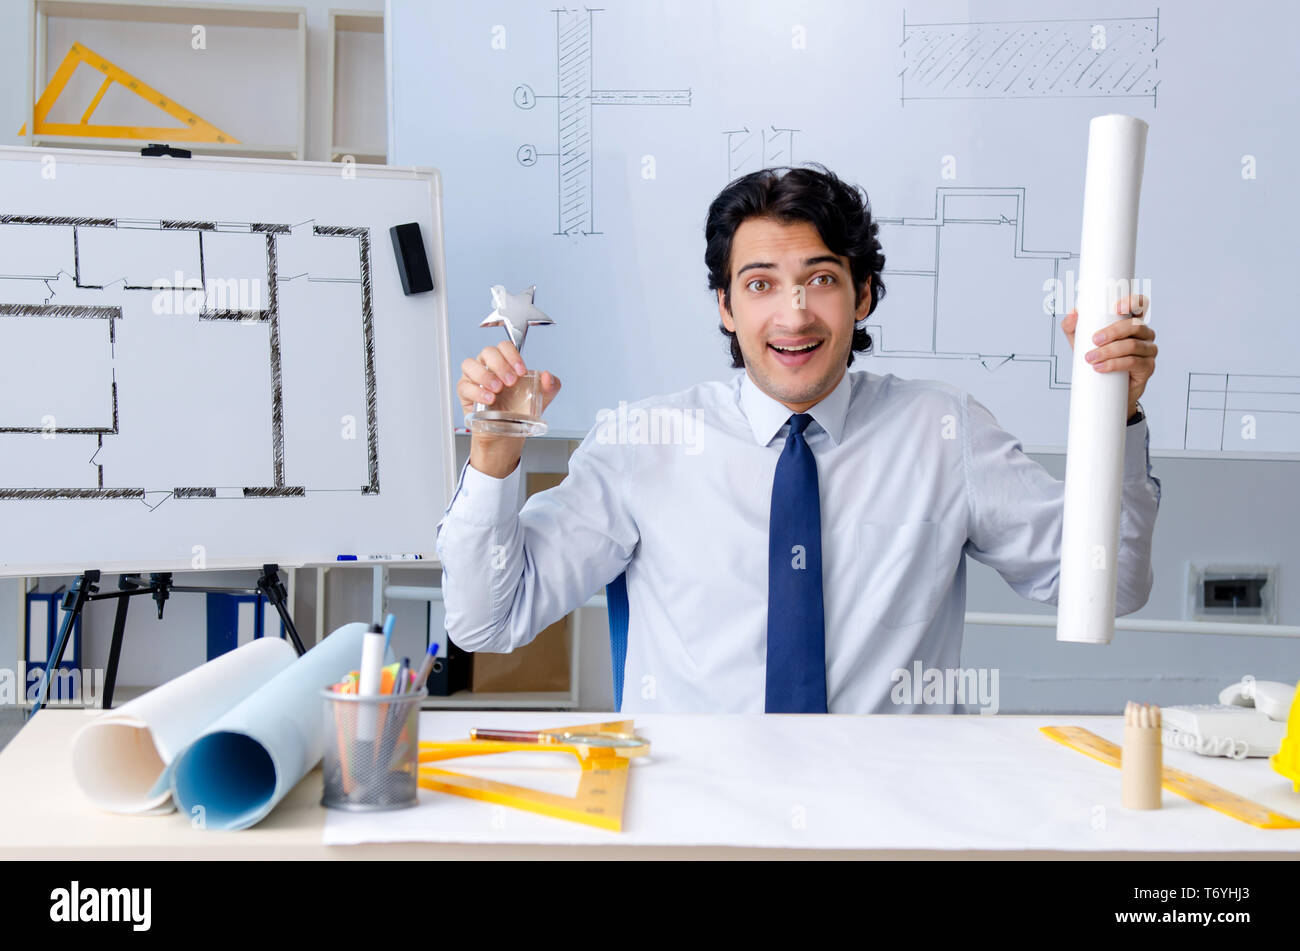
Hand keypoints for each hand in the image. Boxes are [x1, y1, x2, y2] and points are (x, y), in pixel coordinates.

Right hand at [457, 340, 560, 477]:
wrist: (508, 433)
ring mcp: (474, 379)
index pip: (504, 346)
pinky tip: (489, 399)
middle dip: (501, 365)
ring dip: (485, 375)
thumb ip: (551, 385)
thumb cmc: (520, 410)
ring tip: (498, 389)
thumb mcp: (542, 397)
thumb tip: (547, 377)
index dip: (512, 355)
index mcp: (506, 363)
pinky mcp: (465, 394)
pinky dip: (477, 392)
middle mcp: (488, 367)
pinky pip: (464, 386)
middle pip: (488, 352)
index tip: (521, 371)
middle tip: (511, 382)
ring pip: (470, 364)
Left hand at [1062, 295, 1155, 418]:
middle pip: (1135, 326)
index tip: (1116, 308)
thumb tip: (1072, 314)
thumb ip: (1073, 327)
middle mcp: (1143, 334)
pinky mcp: (1147, 367)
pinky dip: (1114, 364)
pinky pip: (1133, 362)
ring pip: (1133, 345)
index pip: (1139, 305)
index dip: (1132, 302)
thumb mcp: (1081, 342)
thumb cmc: (1096, 359)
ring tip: (1091, 358)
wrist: (1104, 389)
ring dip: (1110, 351)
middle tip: (1094, 340)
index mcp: (1130, 322)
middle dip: (1113, 331)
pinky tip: (1101, 367)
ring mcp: (1148, 350)